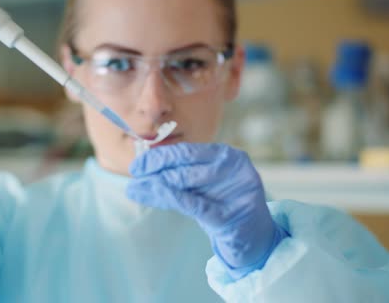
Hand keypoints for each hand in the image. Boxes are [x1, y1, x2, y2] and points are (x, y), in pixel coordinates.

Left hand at [127, 143, 287, 278]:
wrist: (254, 239)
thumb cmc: (224, 208)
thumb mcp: (201, 189)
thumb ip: (177, 178)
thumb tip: (141, 172)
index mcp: (224, 155)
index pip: (186, 151)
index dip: (158, 156)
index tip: (137, 165)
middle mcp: (231, 166)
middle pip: (184, 163)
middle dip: (155, 169)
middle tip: (134, 176)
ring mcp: (234, 188)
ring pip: (186, 181)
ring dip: (157, 186)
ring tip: (136, 190)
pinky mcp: (230, 214)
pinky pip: (195, 204)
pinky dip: (173, 197)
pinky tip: (156, 194)